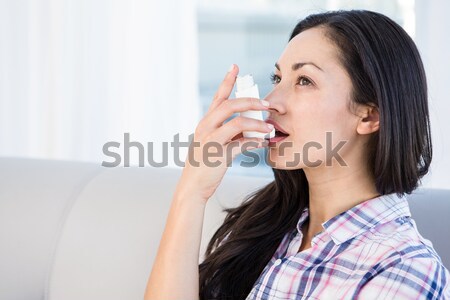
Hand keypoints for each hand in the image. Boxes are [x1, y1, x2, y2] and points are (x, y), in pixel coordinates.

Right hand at [176, 64, 272, 202]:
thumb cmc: (205, 166)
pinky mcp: (218, 154)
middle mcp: (205, 127)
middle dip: (251, 101)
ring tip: (269, 127)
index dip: (227, 81)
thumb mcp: (214, 144)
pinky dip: (254, 142)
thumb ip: (230, 134)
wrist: (192, 187)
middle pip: (230, 105)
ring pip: (237, 122)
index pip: (217, 97)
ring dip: (257, 123)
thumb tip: (251, 130)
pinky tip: (263, 143)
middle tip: (267, 103)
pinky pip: (241, 144)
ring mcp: (210, 140)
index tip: (236, 67)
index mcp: (205, 123)